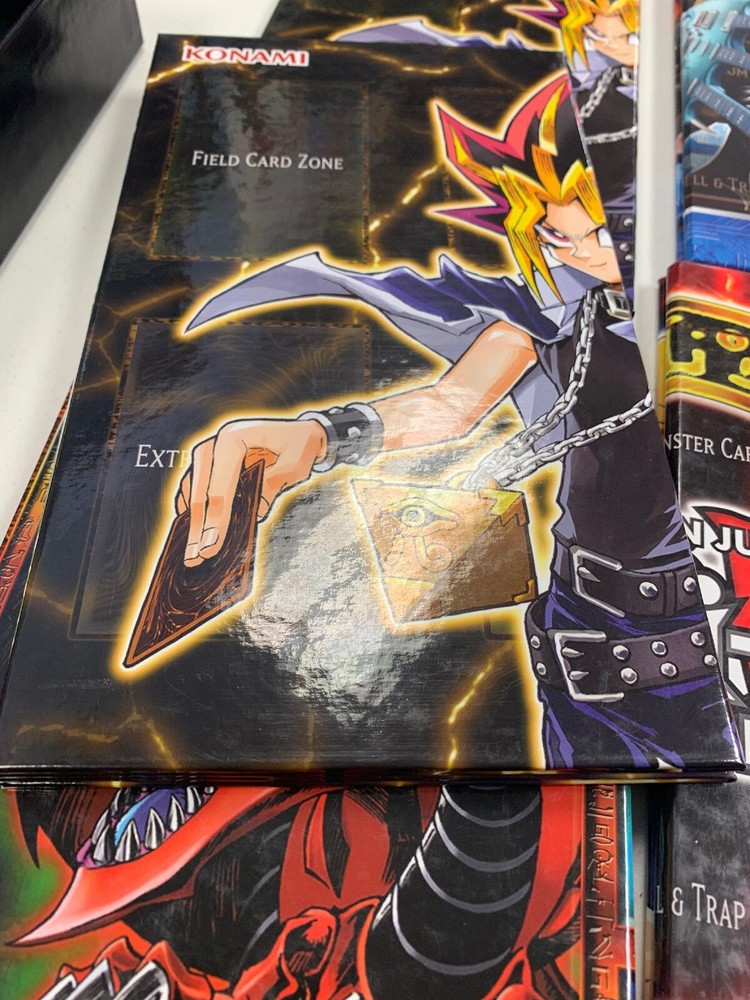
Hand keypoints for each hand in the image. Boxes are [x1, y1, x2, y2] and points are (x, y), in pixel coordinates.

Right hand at [176, 418, 326, 566]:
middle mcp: (214, 442)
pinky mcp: (208, 461)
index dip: (215, 522)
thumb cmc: (298, 446)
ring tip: (191, 550)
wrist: (298, 432)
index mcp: (233, 439)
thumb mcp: (294, 466)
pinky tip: (193, 530)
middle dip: (197, 528)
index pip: (220, 489)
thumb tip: (252, 515)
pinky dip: (191, 508)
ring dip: (190, 520)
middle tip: (194, 558)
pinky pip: (192, 486)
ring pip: (189, 489)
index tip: (210, 548)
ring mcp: (208, 450)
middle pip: (198, 491)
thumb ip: (271, 488)